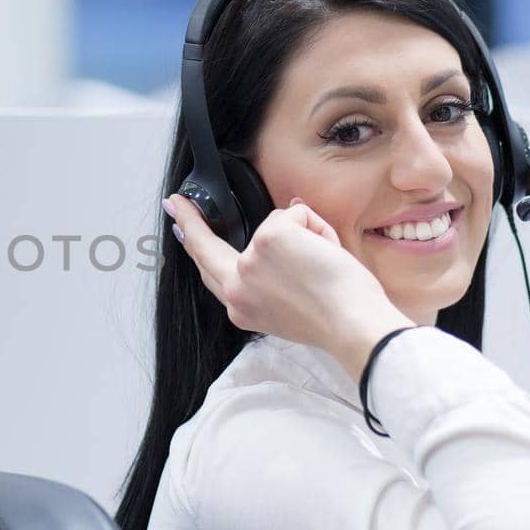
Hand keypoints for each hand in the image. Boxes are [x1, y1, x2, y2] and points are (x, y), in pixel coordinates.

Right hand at [164, 193, 413, 377]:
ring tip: (324, 264)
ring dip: (303, 235)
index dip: (193, 247)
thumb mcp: (292, 303)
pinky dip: (316, 227)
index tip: (178, 228)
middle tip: (176, 202)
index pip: (210, 273)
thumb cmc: (336, 320)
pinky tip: (326, 253)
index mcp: (242, 306)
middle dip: (189, 221)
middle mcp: (237, 287)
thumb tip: (290, 215)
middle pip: (205, 247)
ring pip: (272, 225)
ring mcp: (249, 262)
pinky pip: (295, 215)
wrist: (353, 326)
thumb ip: (275, 269)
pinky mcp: (269, 239)